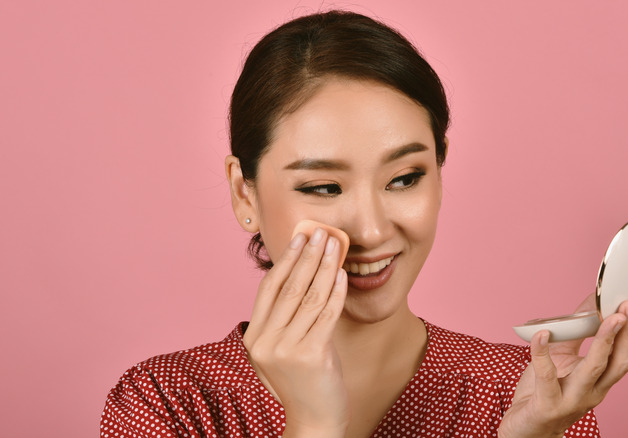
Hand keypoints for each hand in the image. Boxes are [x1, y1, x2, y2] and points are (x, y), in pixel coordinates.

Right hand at [242, 228, 349, 436]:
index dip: (286, 260)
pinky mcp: (311, 355)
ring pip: (309, 297)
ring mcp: (286, 350)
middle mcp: (265, 342)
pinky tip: (342, 273)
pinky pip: (326, 314)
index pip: (270, 288)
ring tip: (335, 245)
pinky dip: (336, 291)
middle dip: (308, 256)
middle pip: (289, 287)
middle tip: (321, 233)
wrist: (315, 422)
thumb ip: (287, 317)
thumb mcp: (286, 347)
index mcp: (255, 336)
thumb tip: (305, 271)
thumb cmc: (305, 380)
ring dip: (324, 266)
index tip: (300, 238)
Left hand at [498, 295, 627, 437]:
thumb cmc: (544, 391)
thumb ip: (576, 332)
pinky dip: (542, 353)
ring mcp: (572, 400)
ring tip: (609, 316)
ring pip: (594, 370)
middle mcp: (593, 392)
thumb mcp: (563, 357)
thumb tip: (590, 301)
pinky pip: (547, 376)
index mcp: (601, 380)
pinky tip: (541, 333)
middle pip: (620, 363)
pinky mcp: (548, 405)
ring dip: (605, 341)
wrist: (527, 431)